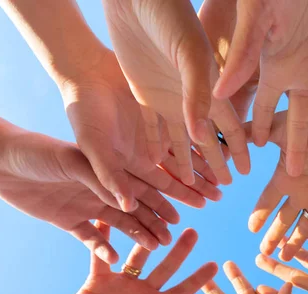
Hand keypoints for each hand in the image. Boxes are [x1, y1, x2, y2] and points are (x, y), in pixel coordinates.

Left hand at [0, 131, 179, 262]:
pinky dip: (102, 248)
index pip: (140, 186)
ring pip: (118, 224)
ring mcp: (85, 205)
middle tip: (171, 239)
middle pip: (134, 208)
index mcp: (106, 170)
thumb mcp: (71, 162)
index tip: (179, 216)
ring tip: (153, 248)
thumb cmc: (37, 152)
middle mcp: (99, 189)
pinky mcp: (67, 221)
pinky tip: (115, 259)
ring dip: (136, 235)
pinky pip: (90, 238)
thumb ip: (100, 179)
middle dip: (154, 222)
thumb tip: (130, 200)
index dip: (160, 201)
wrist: (0, 160)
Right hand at [61, 50, 222, 211]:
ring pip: (185, 150)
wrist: (85, 70)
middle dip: (198, 185)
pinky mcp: (163, 109)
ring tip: (224, 173)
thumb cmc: (83, 111)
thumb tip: (127, 208)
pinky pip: (187, 125)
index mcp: (129, 163)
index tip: (203, 207)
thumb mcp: (95, 146)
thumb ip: (109, 176)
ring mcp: (156, 130)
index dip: (180, 197)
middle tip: (220, 196)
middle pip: (177, 172)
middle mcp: (145, 150)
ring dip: (203, 162)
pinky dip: (201, 134)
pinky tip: (219, 141)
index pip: (160, 185)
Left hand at [102, 0, 249, 186]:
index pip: (231, 126)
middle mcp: (192, 98)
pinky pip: (151, 129)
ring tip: (189, 185)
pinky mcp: (144, 95)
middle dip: (215, 164)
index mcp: (212, 88)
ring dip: (185, 162)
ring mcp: (168, 98)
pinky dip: (154, 148)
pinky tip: (156, 165)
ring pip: (180, 140)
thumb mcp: (189, 56)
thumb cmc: (170, 18)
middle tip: (221, 189)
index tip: (244, 174)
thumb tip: (200, 137)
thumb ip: (197, 95)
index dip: (239, 150)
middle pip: (207, 139)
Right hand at [213, 0, 307, 175]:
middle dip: (298, 146)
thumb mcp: (259, 16)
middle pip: (300, 117)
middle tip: (296, 177)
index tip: (253, 152)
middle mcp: (303, 70)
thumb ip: (243, 52)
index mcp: (277, 65)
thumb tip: (219, 93)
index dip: (257, 128)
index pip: (262, 105)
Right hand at [248, 86, 307, 261]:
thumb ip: (255, 130)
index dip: (259, 215)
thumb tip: (224, 130)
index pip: (267, 201)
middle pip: (283, 220)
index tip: (250, 229)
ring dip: (295, 243)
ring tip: (285, 258)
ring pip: (305, 227)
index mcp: (286, 176)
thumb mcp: (282, 126)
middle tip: (262, 253)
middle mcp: (302, 190)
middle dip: (272, 236)